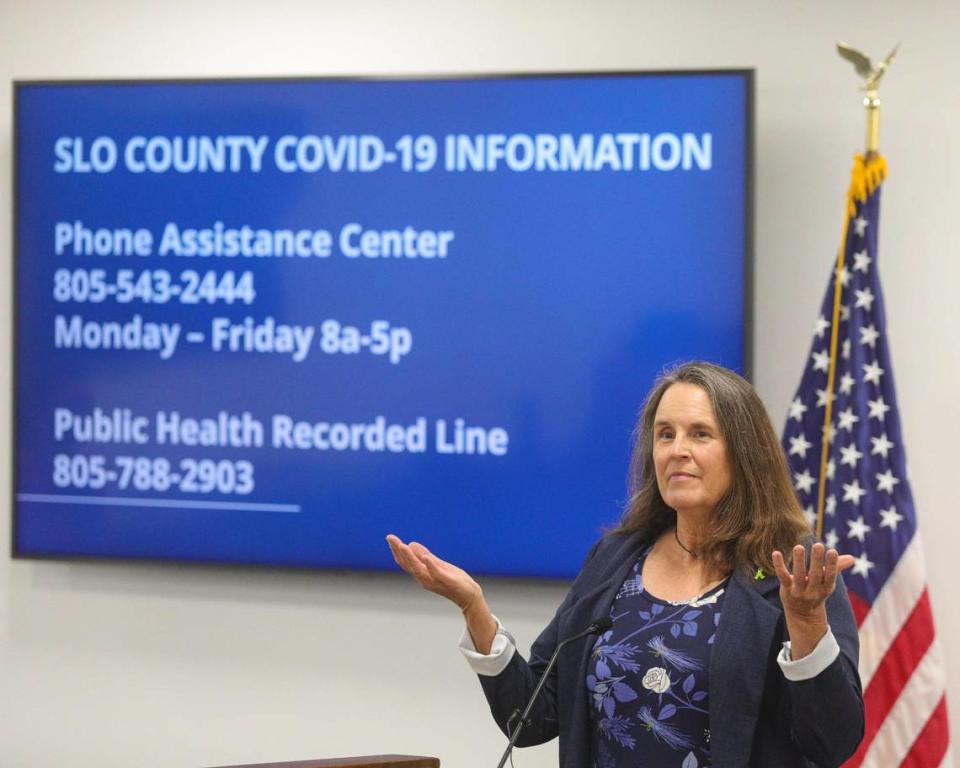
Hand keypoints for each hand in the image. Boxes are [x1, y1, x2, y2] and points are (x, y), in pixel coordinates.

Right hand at [386, 534, 482, 613]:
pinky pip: (437, 573)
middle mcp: (424, 579)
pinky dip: (430, 565)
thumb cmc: (453, 580)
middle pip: (407, 565)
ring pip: (418, 569)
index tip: (390, 538)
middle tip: (390, 538)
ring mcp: (435, 581)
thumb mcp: (438, 565)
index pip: (405, 562)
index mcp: (422, 574)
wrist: (469, 595)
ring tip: (402, 545)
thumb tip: (411, 544)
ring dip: (410, 557)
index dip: (397, 551)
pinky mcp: (447, 581)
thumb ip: (425, 556)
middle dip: (398, 551)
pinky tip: (426, 557)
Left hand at [772, 543, 854, 658]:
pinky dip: (779, 565)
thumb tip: (852, 558)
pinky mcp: (786, 589)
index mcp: (825, 588)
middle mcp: (813, 591)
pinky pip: (783, 576)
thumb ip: (836, 568)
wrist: (803, 615)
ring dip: (799, 561)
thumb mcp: (827, 583)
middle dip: (817, 560)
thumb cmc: (816, 591)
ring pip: (799, 575)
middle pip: (815, 575)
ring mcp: (799, 591)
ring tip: (799, 547)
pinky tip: (776, 553)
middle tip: (818, 545)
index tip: (832, 551)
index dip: (832, 565)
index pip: (830, 576)